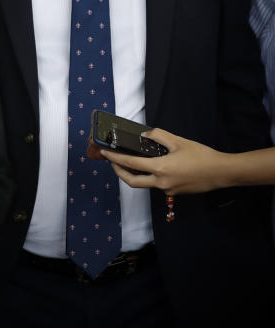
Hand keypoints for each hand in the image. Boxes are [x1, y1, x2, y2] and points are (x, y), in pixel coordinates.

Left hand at [101, 128, 230, 194]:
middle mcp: (161, 183)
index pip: (130, 164)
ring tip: (130, 163)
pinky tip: (152, 166)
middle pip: (132, 182)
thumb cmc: (202, 156)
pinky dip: (149, 176)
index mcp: (160, 169)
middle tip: (112, 162)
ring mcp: (168, 189)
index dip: (114, 158)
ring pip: (144, 184)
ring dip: (134, 175)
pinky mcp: (175, 192)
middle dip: (119, 172)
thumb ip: (158, 136)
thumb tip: (145, 136)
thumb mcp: (178, 141)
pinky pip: (157, 184)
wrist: (222, 172)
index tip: (104, 153)